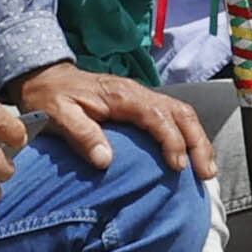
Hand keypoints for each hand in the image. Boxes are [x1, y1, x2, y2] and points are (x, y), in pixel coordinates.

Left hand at [10, 62, 216, 180]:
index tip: (177, 167)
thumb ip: (82, 135)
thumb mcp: (58, 115)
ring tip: (206, 170)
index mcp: (122, 96)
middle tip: (205, 173)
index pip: (158, 116)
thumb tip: (106, 160)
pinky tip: (190, 158)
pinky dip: (187, 136)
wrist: (45, 78)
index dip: (172, 141)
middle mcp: (138, 93)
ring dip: (198, 140)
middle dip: (198, 142)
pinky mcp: (141, 105)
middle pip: (181, 113)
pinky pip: (173, 118)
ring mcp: (142, 98)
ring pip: (182, 114)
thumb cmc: (50, 98)